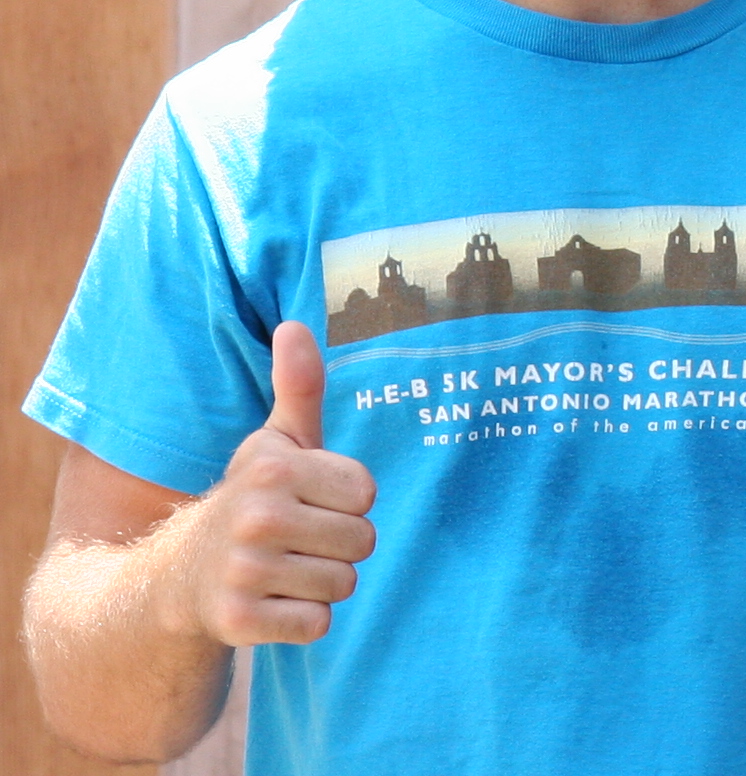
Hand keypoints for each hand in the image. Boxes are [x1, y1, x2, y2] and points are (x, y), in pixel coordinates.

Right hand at [177, 323, 378, 646]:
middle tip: (296, 540)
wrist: (176, 577)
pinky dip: (302, 620)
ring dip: (322, 583)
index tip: (310, 500)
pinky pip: (316, 624)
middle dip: (339, 544)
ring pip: (344, 584)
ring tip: (284, 569)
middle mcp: (256, 517)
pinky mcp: (237, 622)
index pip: (367, 493)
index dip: (347, 500)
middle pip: (363, 541)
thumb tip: (294, 323)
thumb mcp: (275, 444)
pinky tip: (272, 603)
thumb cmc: (250, 501)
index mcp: (274, 468)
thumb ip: (299, 387)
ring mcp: (243, 572)